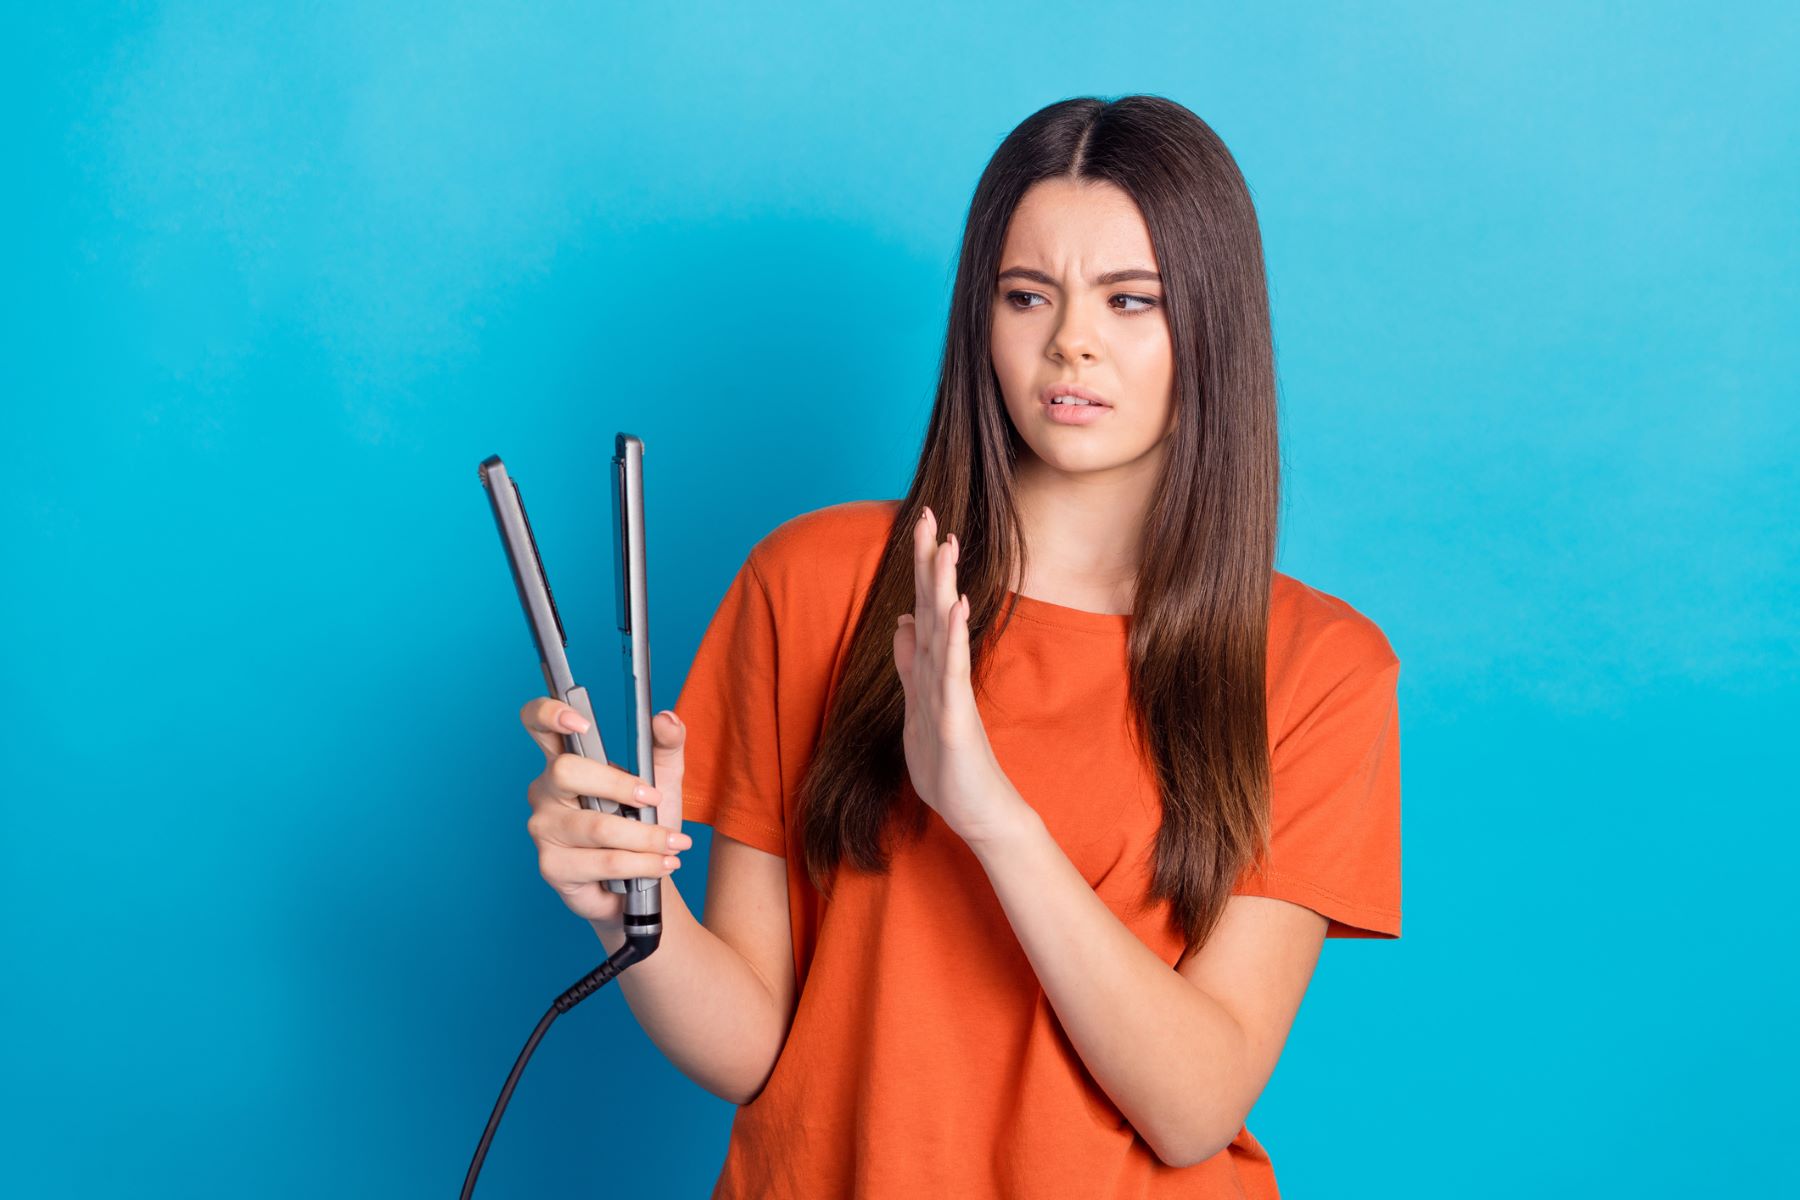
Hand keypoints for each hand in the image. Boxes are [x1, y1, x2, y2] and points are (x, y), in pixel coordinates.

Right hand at [518, 697, 692, 929]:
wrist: (638, 883)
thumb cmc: (641, 823)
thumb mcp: (663, 779)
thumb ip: (666, 745)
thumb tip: (665, 718)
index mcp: (565, 761)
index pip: (537, 724)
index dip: (549, 714)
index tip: (580, 721)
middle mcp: (545, 791)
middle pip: (567, 771)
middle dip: (621, 786)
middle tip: (655, 800)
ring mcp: (543, 829)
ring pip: (598, 826)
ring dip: (647, 837)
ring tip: (674, 845)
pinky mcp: (552, 866)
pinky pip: (605, 861)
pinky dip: (642, 864)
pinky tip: (659, 866)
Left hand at [892, 506, 1025, 846]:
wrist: (981, 813)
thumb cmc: (951, 766)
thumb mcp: (918, 708)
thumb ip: (911, 666)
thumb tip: (902, 625)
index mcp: (931, 670)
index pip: (922, 608)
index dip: (920, 568)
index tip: (920, 526)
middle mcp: (943, 673)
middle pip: (933, 607)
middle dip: (930, 562)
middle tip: (929, 514)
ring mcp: (951, 693)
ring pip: (944, 630)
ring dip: (943, 587)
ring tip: (946, 546)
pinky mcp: (958, 717)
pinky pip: (952, 671)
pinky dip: (953, 637)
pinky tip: (956, 606)